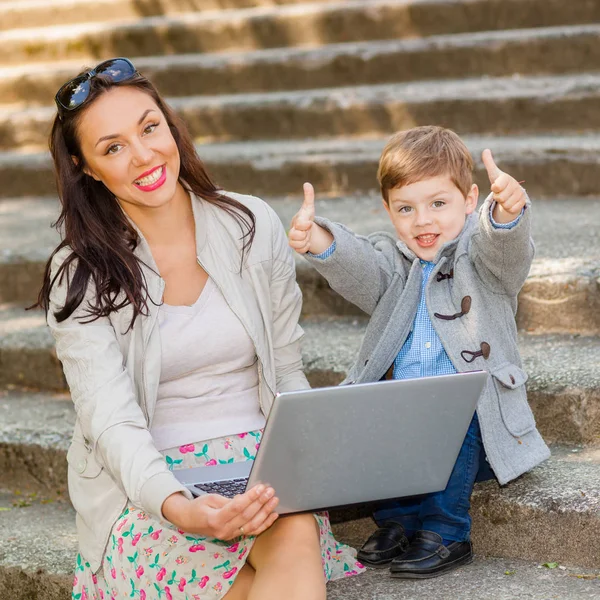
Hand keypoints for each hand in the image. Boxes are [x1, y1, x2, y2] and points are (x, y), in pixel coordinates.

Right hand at [162, 484, 278, 538]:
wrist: (188, 521)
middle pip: (246, 516)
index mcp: (215, 520)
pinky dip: (264, 524)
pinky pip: (252, 532)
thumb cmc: (198, 507)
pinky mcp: (234, 537)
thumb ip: (229, 501)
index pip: (237, 508)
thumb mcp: (210, 498)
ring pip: (252, 526)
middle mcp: (223, 531)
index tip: (260, 487)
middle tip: (270, 491)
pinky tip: (273, 515)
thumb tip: (245, 498)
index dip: (250, 497)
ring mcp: (229, 536)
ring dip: (265, 512)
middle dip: (260, 502)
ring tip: (274, 500)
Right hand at [288, 182, 333, 254]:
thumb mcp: (309, 208)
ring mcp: (292, 239)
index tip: (310, 223)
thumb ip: (309, 196)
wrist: (305, 229)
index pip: (299, 224)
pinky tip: (307, 242)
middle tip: (307, 231)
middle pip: (296, 236)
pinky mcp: (295, 247)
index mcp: (296, 221)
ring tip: (307, 236)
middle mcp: (291, 230)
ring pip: (298, 244)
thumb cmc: (306, 217)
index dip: (306, 225)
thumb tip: (307, 183)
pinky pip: (300, 250)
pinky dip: (306, 247)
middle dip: (306, 234)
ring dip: (306, 241)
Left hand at [482, 149, 525, 220]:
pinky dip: (509, 208)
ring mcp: (520, 194)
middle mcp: (515, 185)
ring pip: (505, 204)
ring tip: (505, 198)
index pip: (496, 187)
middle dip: (497, 197)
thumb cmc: (500, 183)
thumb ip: (489, 163)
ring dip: (503, 203)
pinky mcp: (523, 203)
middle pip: (500, 198)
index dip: (494, 189)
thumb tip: (486, 150)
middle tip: (500, 193)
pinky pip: (511, 209)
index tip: (496, 186)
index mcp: (506, 178)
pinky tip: (510, 202)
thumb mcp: (493, 174)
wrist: (511, 193)